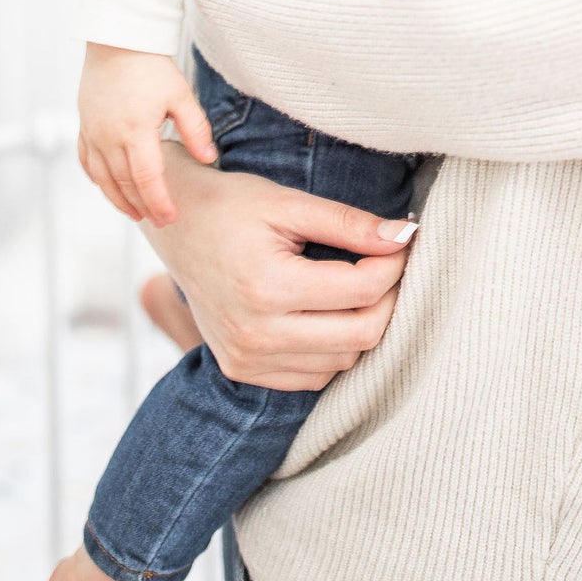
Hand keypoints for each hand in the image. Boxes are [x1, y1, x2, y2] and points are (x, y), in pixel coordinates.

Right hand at [77, 42, 218, 226]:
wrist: (118, 40)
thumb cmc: (152, 65)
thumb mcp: (181, 95)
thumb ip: (195, 129)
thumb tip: (209, 159)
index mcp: (135, 130)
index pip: (146, 179)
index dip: (159, 202)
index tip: (170, 218)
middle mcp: (109, 136)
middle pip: (124, 184)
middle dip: (143, 206)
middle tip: (159, 222)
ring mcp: (93, 132)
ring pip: (103, 178)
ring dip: (119, 199)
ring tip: (136, 214)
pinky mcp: (84, 126)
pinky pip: (86, 161)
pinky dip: (98, 179)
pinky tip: (109, 188)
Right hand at [143, 150, 416, 388]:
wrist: (176, 228)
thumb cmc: (232, 206)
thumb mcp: (289, 203)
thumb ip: (348, 223)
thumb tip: (405, 236)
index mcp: (267, 287)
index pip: (362, 290)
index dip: (395, 264)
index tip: (403, 241)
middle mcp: (255, 334)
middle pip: (361, 335)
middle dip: (389, 299)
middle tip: (390, 265)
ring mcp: (247, 359)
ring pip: (342, 362)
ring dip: (363, 326)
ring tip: (360, 285)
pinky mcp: (243, 371)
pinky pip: (314, 377)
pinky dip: (334, 350)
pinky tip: (331, 314)